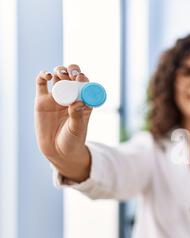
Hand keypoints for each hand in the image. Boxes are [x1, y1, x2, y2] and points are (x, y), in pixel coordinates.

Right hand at [34, 64, 92, 181]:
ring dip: (60, 71)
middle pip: (72, 77)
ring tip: (62, 75)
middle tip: (72, 73)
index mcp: (84, 101)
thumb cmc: (72, 140)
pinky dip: (43, 76)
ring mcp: (56, 97)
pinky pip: (41, 84)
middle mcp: (71, 96)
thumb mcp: (77, 129)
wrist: (58, 151)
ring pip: (58, 77)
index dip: (83, 79)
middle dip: (73, 71)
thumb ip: (77, 115)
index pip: (85, 85)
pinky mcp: (42, 100)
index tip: (82, 78)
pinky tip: (47, 75)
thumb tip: (77, 102)